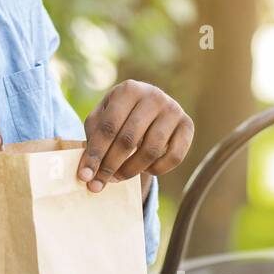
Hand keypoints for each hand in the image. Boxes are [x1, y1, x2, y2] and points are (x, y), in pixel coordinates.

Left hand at [77, 80, 193, 192]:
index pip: (108, 127)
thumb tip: (87, 172)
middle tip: (98, 184)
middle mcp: (154, 96)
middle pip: (129, 139)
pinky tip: (145, 169)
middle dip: (111, 165)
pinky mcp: (188, 125)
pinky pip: (174, 157)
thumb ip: (93, 139)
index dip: (95, 154)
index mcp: (128, 89)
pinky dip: (157, 169)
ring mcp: (173, 110)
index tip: (84, 176)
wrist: (150, 108)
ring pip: (151, 150)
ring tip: (118, 178)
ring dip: (131, 170)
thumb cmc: (120, 116)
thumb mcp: (102, 118)